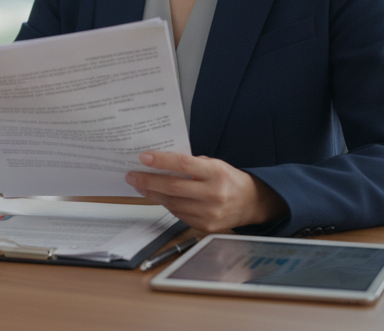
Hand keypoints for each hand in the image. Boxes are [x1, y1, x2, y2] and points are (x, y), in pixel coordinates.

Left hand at [126, 152, 288, 231]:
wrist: (252, 203)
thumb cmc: (229, 180)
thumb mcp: (215, 165)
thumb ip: (191, 164)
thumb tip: (160, 162)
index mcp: (217, 173)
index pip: (184, 165)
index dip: (161, 161)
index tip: (144, 157)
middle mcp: (214, 194)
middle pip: (173, 187)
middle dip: (148, 181)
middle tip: (131, 176)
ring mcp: (210, 213)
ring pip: (172, 203)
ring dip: (152, 194)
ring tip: (140, 186)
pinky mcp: (206, 227)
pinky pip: (178, 214)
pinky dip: (166, 205)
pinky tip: (158, 197)